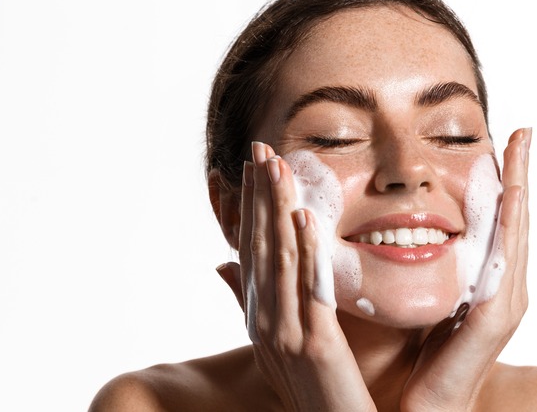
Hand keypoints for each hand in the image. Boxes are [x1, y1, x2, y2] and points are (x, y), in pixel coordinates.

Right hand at [217, 141, 375, 410]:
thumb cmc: (312, 391)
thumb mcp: (275, 344)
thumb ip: (251, 301)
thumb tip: (221, 265)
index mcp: (257, 317)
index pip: (250, 250)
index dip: (250, 207)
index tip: (251, 167)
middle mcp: (263, 322)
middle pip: (260, 246)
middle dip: (259, 195)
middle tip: (260, 149)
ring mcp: (285, 335)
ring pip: (280, 259)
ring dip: (278, 209)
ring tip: (279, 167)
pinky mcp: (315, 347)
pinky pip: (310, 290)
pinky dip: (306, 251)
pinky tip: (306, 218)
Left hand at [401, 128, 530, 410]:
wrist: (428, 404)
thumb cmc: (424, 355)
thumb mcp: (430, 299)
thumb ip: (433, 270)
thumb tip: (410, 234)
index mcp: (489, 282)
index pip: (501, 222)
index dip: (505, 183)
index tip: (504, 143)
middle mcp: (506, 287)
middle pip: (517, 219)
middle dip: (520, 174)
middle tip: (522, 132)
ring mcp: (506, 301)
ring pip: (517, 231)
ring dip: (520, 187)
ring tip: (520, 148)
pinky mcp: (494, 315)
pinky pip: (504, 259)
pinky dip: (509, 225)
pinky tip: (510, 195)